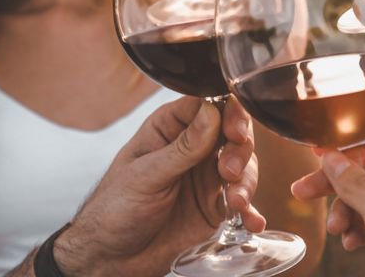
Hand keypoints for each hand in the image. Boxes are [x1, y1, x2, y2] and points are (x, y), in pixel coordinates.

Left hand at [50, 97, 264, 276]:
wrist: (112, 259)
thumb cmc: (114, 209)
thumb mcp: (145, 175)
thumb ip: (182, 147)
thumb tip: (212, 111)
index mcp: (171, 128)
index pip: (208, 105)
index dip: (229, 112)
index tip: (235, 131)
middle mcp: (194, 147)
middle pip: (233, 133)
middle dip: (240, 150)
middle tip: (229, 171)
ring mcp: (208, 176)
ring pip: (244, 166)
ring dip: (246, 181)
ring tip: (235, 201)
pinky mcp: (217, 205)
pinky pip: (243, 201)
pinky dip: (251, 210)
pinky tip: (252, 221)